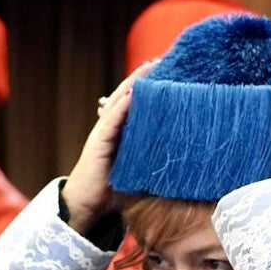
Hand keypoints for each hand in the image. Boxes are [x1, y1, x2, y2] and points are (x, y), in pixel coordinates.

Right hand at [63, 61, 155, 233]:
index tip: (166, 74)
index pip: (135, 105)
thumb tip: (182, 162)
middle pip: (127, 96)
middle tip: (160, 61)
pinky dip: (121, 106)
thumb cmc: (113, 193)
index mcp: (120, 134)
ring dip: (133, 84)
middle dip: (142, 78)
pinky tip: (132, 95)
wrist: (88, 208)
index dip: (148, 89)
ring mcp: (103, 133)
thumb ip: (154, 162)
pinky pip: (111, 121)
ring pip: (119, 102)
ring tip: (148, 67)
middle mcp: (110, 129)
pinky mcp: (98, 143)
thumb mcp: (139, 173)